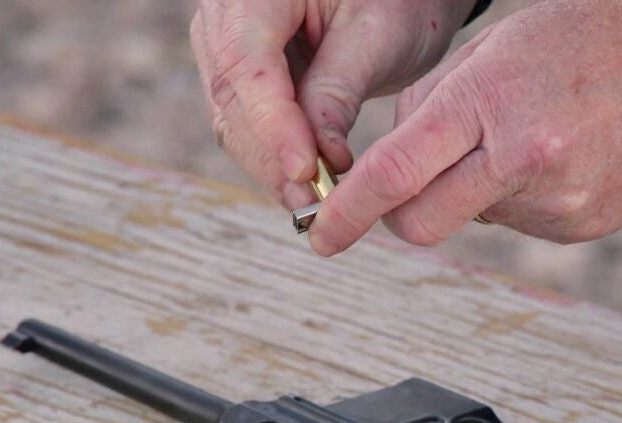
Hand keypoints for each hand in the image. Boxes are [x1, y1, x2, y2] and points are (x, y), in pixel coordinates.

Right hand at [190, 0, 474, 207]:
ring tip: (314, 202)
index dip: (272, 122)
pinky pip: (247, 126)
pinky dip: (276, 159)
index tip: (304, 169)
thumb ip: (338, 92)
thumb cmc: (395, 0)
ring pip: (233, 119)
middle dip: (271, 156)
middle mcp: (227, 14)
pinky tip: (308, 186)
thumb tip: (316, 162)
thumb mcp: (378, 36)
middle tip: (314, 201)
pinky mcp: (241, 78)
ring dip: (271, 167)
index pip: (246, 60)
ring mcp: (226, 46)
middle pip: (232, 96)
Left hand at [308, 0, 621, 254]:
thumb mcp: (497, 44)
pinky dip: (520, 199)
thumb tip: (394, 160)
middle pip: (421, 225)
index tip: (319, 236)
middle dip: (400, 213)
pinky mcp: (586, 226)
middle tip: (410, 184)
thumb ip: (433, 102)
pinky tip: (558, 155)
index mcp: (487, 102)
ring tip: (526, 136)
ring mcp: (559, 202)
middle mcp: (521, 161)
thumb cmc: (594, 31)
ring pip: (475, 221)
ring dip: (475, 192)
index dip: (346, 213)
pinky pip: (523, 225)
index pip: (392, 174)